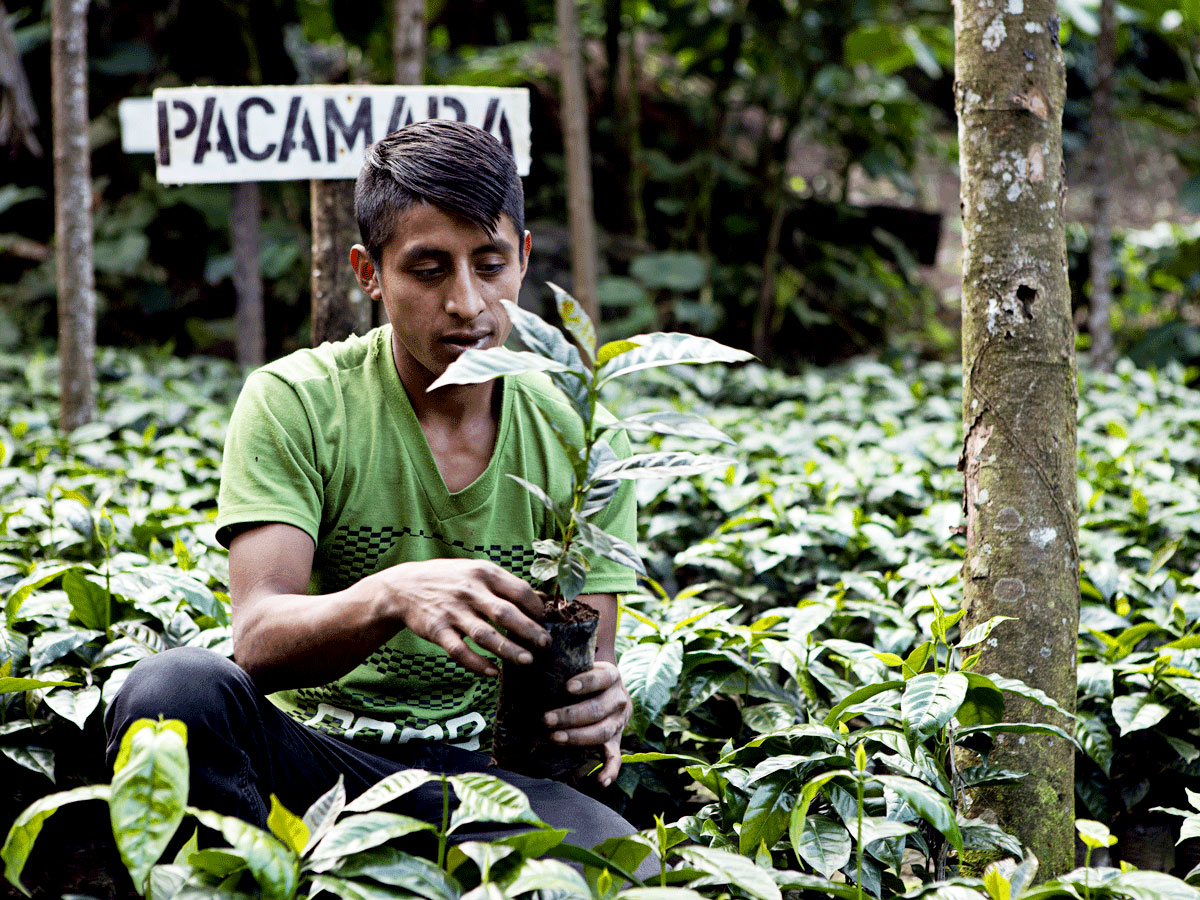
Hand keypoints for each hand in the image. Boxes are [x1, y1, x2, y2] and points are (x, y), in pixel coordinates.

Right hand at [369, 558, 548, 676]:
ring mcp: (452, 611)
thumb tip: (543, 599)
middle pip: (506, 613)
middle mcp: (470, 590)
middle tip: (546, 645)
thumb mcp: (477, 571)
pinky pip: (460, 651)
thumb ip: (506, 585)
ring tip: (527, 661)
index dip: (536, 608)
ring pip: (485, 635)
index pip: (519, 590)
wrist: (404, 586)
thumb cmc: (450, 579)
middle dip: (529, 631)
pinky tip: (492, 672)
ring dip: (508, 650)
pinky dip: (477, 664)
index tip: (546, 622)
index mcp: (484, 573)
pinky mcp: (437, 630)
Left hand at [542, 661, 631, 786]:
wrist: (610, 688)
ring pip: (602, 732)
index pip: (601, 678)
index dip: (586, 682)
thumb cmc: (583, 674)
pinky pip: (615, 758)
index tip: (567, 686)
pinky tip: (599, 782)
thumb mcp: (580, 664)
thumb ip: (561, 663)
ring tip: (555, 738)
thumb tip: (526, 660)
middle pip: (598, 709)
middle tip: (546, 719)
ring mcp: (618, 722)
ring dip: (578, 737)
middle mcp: (618, 699)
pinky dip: (610, 771)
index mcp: (611, 676)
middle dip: (571, 715)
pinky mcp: (616, 741)